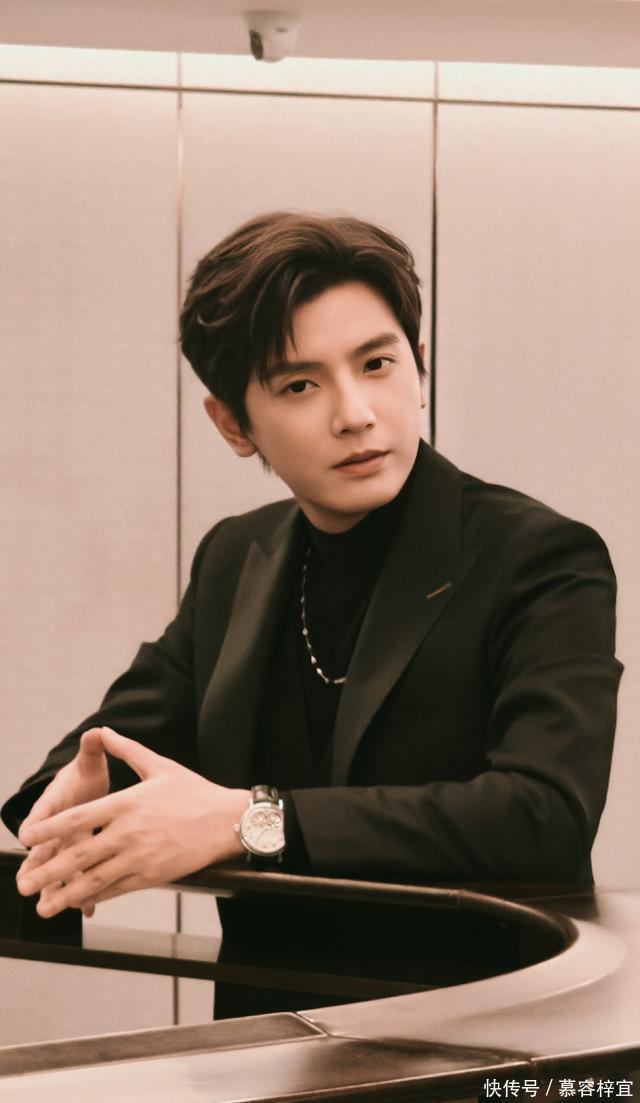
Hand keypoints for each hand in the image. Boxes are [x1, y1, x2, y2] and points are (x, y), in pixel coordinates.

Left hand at [17, 728, 248, 917]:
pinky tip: (80, 903)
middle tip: (23, 883)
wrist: (226, 821)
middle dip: (47, 871)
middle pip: (78, 855)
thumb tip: (104, 731)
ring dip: (65, 894)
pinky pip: (117, 889)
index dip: (48, 829)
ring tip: (43, 906)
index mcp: (126, 803)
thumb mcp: (159, 765)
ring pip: (94, 879)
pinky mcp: (151, 875)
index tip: (27, 837)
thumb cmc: (194, 792)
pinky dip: (95, 897)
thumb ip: (127, 750)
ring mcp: (139, 857)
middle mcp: (128, 832)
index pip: (77, 817)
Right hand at [18, 727, 109, 917]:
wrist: (88, 788)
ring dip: (54, 888)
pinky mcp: (80, 856)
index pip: (42, 813)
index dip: (35, 824)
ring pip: (58, 869)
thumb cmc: (84, 775)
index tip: (25, 836)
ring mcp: (67, 845)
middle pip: (43, 849)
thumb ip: (91, 749)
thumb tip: (94, 731)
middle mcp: (57, 827)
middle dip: (35, 867)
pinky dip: (83, 893)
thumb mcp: (88, 762)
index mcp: (56, 803)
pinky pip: (80, 877)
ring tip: (49, 908)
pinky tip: (86, 910)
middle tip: (24, 885)